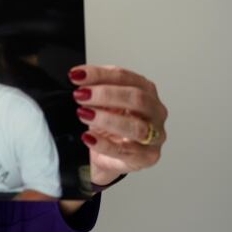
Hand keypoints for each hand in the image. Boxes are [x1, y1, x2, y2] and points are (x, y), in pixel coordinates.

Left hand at [69, 65, 167, 185]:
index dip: (100, 74)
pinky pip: (126, 151)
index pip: (125, 77)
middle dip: (106, 94)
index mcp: (145, 90)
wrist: (108, 155)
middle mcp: (154, 111)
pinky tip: (89, 138)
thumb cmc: (109, 124)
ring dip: (107, 119)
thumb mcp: (101, 102)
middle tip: (81, 95)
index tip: (77, 75)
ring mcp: (154, 136)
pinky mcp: (147, 157)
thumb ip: (93, 88)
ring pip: (136, 126)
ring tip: (84, 115)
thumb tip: (77, 76)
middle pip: (137, 98)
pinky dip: (104, 144)